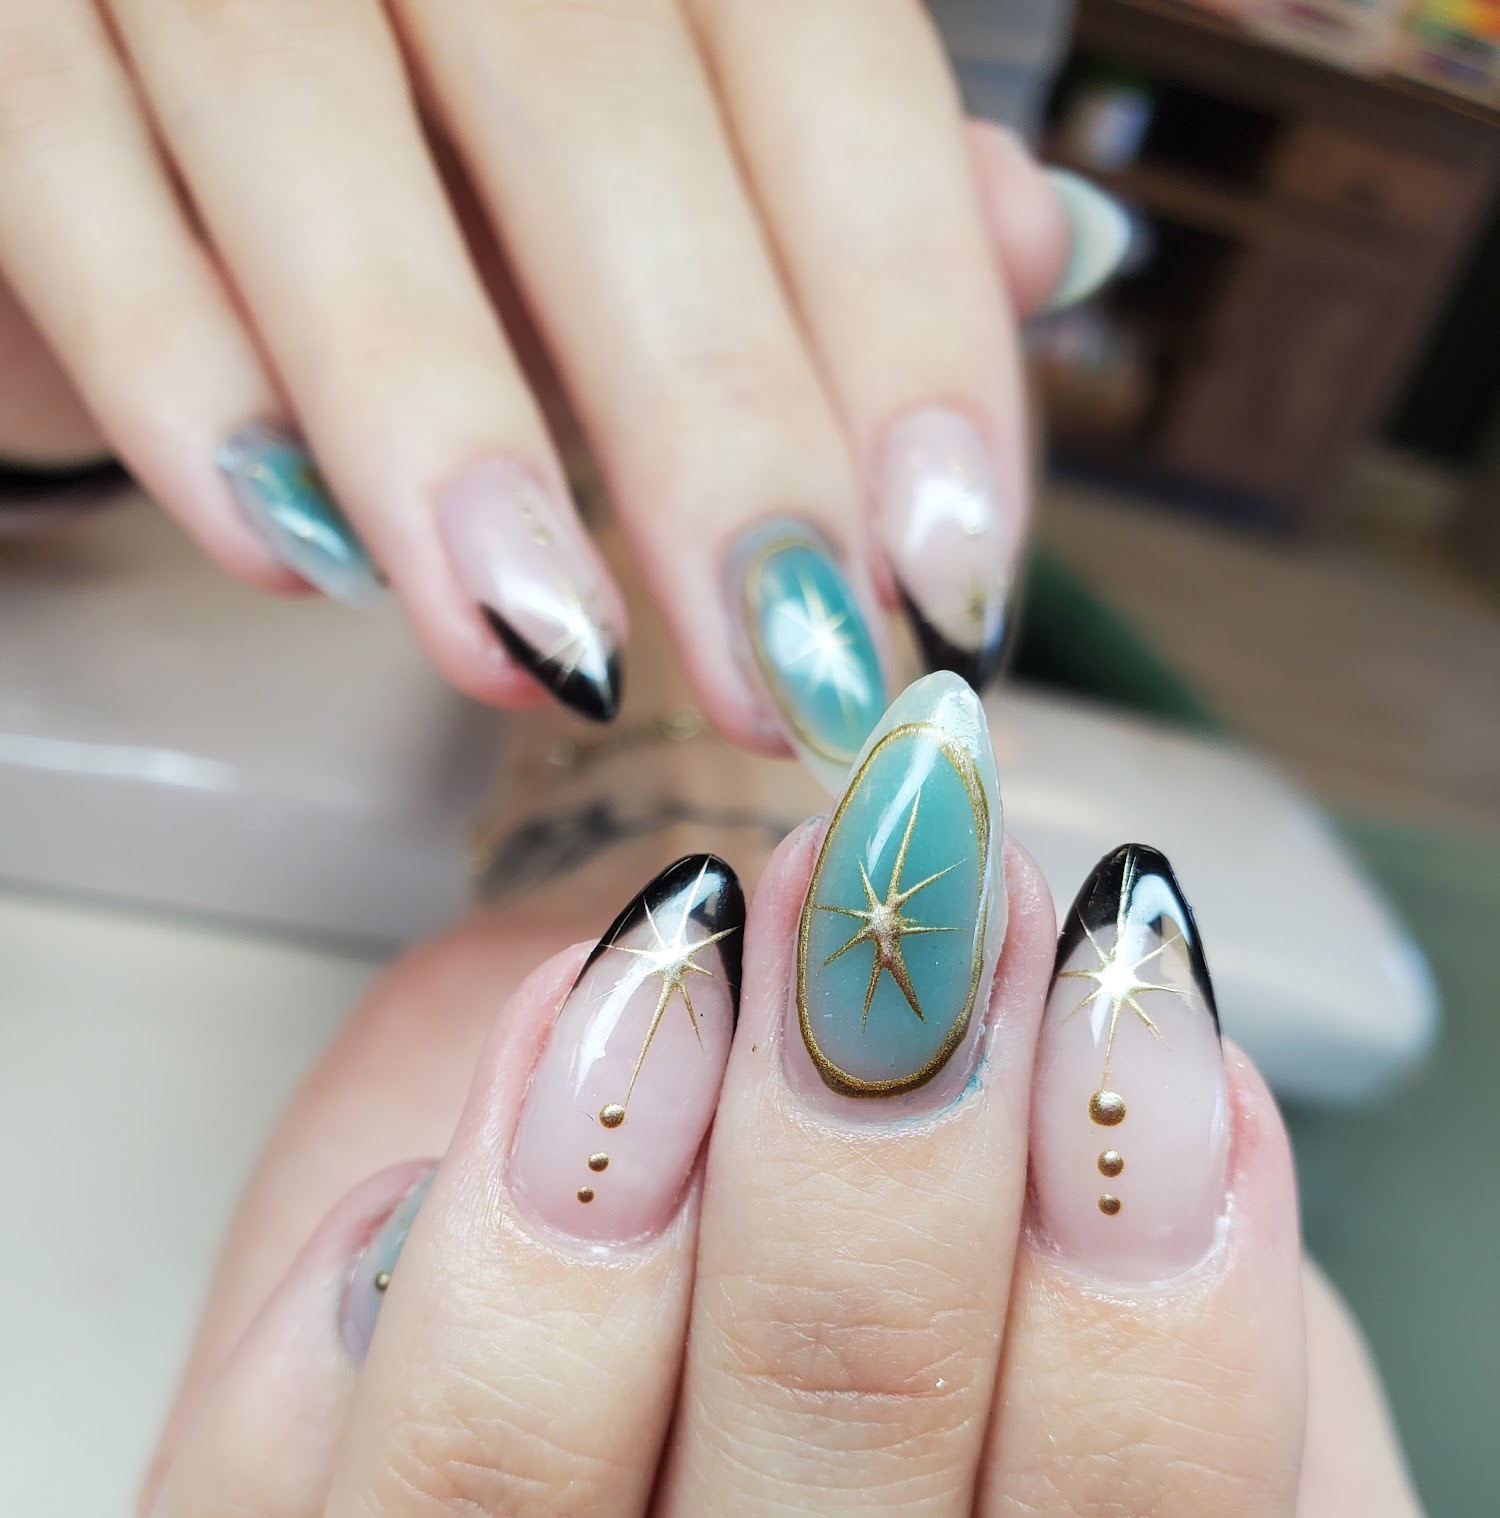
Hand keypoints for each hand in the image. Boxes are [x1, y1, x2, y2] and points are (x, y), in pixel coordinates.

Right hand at [0, 3, 1114, 754]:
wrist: (109, 28)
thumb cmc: (426, 105)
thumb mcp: (649, 121)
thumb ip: (829, 167)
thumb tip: (1047, 242)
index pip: (819, 63)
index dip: (901, 323)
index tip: (948, 574)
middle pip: (596, 105)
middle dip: (710, 415)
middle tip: (785, 669)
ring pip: (307, 129)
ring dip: (438, 418)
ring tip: (544, 653)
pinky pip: (64, 174)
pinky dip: (174, 371)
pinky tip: (287, 554)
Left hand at [85, 677, 1497, 1517]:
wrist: (785, 1125)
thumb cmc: (1028, 1302)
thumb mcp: (1276, 1470)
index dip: (1147, 1436)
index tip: (1143, 1056)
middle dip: (851, 1319)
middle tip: (898, 979)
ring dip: (552, 1356)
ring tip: (662, 1011)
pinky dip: (280, 1441)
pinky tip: (414, 1197)